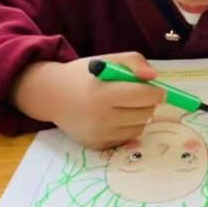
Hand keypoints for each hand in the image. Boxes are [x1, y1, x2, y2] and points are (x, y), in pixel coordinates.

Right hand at [13, 52, 164, 149]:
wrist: (51, 96)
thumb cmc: (83, 76)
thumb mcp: (107, 60)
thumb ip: (134, 62)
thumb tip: (154, 77)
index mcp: (104, 93)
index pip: (144, 96)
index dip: (156, 92)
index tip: (155, 89)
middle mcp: (102, 117)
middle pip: (145, 114)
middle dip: (147, 103)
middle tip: (137, 96)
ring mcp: (99, 134)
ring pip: (139, 128)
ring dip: (138, 116)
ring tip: (124, 105)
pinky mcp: (97, 145)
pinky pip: (126, 138)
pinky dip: (126, 128)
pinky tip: (114, 117)